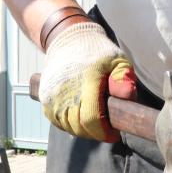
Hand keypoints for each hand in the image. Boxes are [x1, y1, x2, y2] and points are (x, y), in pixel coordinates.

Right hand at [38, 21, 136, 141]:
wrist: (68, 39)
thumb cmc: (98, 52)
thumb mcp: (117, 59)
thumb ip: (124, 78)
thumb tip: (127, 96)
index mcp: (86, 82)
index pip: (92, 119)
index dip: (104, 132)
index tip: (114, 133)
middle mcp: (65, 91)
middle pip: (79, 127)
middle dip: (96, 133)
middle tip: (106, 128)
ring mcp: (52, 96)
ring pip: (68, 126)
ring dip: (83, 130)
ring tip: (94, 122)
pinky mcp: (45, 98)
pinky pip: (57, 121)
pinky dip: (69, 124)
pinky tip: (80, 118)